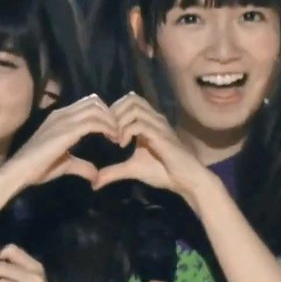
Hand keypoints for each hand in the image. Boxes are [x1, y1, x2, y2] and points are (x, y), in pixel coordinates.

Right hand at [3, 94, 118, 187]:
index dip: (104, 114)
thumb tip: (96, 176)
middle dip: (110, 114)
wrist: (19, 171)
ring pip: (96, 108)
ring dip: (111, 120)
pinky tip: (112, 138)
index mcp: (60, 118)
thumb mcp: (65, 165)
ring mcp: (64, 120)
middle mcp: (62, 114)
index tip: (113, 131)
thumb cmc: (37, 168)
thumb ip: (81, 166)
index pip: (87, 104)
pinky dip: (107, 127)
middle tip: (119, 131)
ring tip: (118, 135)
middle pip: (94, 101)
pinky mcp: (67, 130)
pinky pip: (93, 121)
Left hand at [93, 93, 210, 202]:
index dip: (114, 111)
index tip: (106, 131)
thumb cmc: (163, 172)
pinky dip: (126, 131)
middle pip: (130, 99)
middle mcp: (154, 118)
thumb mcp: (132, 169)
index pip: (129, 101)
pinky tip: (122, 144)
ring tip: (114, 138)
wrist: (185, 180)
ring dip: (119, 121)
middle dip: (114, 113)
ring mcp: (159, 125)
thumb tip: (95, 182)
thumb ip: (114, 171)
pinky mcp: (161, 135)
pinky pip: (139, 124)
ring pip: (134, 108)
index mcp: (148, 122)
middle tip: (108, 132)